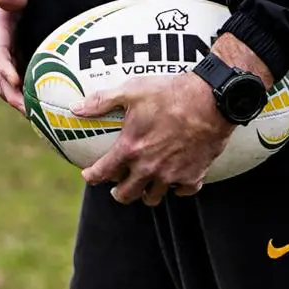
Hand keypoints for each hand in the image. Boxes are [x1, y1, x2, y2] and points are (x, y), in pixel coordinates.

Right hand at [0, 0, 38, 112]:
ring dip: (18, 96)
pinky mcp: (21, 52)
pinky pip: (23, 75)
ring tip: (35, 117)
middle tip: (26, 110)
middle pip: (1, 71)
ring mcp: (10, 48)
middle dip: (11, 92)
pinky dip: (29, 91)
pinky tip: (47, 106)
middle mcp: (0, 38)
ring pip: (9, 78)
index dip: (4, 67)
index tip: (15, 80)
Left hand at [73, 71, 235, 204]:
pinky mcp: (193, 176)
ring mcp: (172, 175)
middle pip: (126, 194)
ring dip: (146, 193)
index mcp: (131, 149)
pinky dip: (177, 188)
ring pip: (153, 197)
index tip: (89, 175)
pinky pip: (182, 192)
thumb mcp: (132, 91)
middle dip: (118, 192)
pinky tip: (175, 181)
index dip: (92, 176)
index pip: (103, 172)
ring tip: (145, 186)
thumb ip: (102, 101)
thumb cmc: (170, 93)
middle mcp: (149, 167)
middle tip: (117, 187)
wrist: (211, 100)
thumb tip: (77, 108)